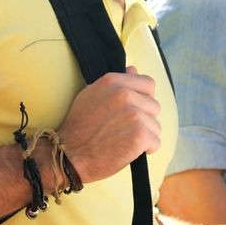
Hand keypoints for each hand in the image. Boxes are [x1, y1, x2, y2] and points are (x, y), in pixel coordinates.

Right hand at [57, 66, 161, 182]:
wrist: (70, 154)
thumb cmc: (79, 127)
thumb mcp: (91, 95)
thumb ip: (115, 84)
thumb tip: (133, 70)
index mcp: (113, 82)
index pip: (148, 84)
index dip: (144, 98)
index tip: (135, 110)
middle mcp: (125, 94)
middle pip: (154, 106)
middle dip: (144, 120)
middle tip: (125, 129)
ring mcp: (134, 114)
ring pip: (156, 125)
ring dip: (145, 136)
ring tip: (124, 141)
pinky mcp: (139, 135)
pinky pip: (156, 142)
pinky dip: (146, 150)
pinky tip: (129, 151)